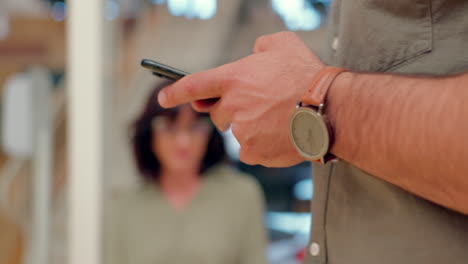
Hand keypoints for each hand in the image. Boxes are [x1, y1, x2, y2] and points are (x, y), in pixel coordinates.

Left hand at [158, 32, 323, 166]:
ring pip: (237, 133)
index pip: (193, 86)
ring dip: (251, 128)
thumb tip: (254, 52)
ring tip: (278, 120)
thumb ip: (261, 46)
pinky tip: (279, 135)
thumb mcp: (283, 44)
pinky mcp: (252, 152)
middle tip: (258, 107)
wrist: (328, 108)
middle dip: (232, 111)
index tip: (163, 98)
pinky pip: (250, 151)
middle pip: (218, 114)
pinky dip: (262, 145)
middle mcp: (232, 106)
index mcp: (233, 79)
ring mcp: (241, 131)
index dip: (175, 92)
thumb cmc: (307, 75)